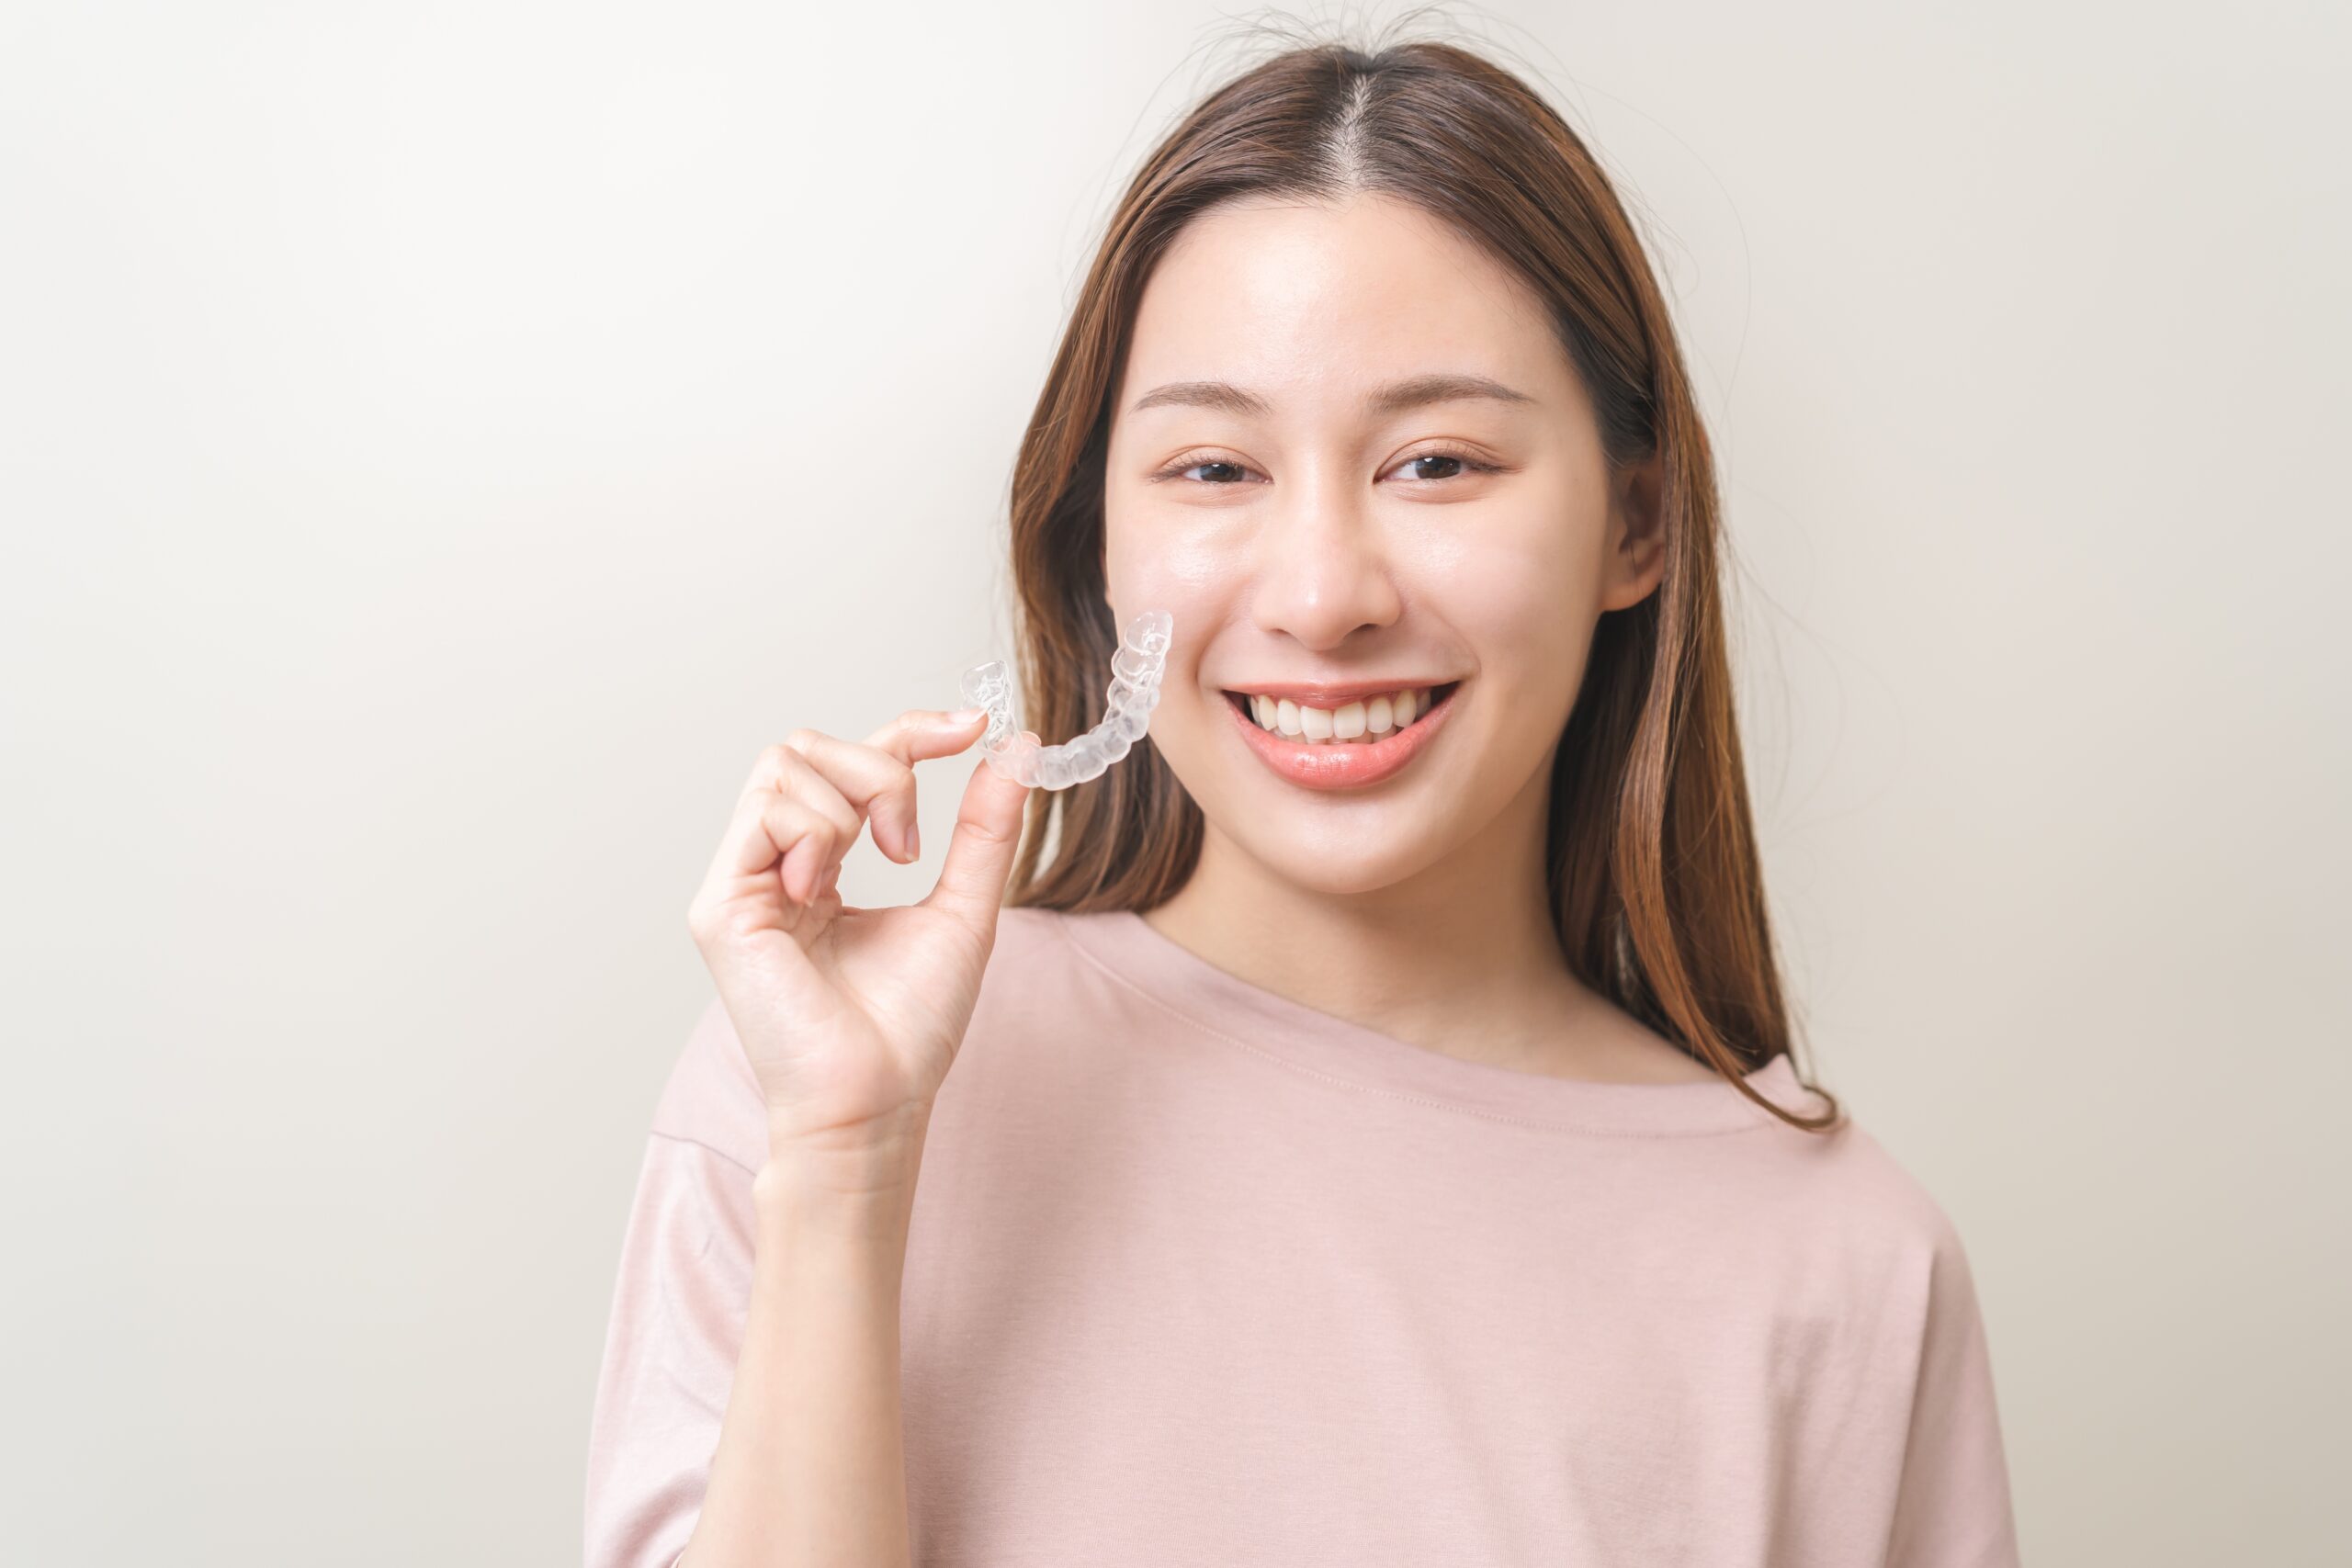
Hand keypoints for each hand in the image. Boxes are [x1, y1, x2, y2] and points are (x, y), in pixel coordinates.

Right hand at [686, 708, 1037, 1169]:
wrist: (879, 1098)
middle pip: (809, 746)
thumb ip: (985, 826)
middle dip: (881, 766)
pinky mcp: (721, 905)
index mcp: (823, 866)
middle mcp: (775, 866)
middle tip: (912, 841)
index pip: (852, 763)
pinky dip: (816, 831)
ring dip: (852, 800)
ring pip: (783, 764)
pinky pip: (766, 811)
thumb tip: (1018, 748)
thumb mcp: (964, 906)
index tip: (972, 728)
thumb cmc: (909, 1028)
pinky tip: (826, 888)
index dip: (910, 729)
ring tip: (875, 867)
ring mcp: (743, 881)